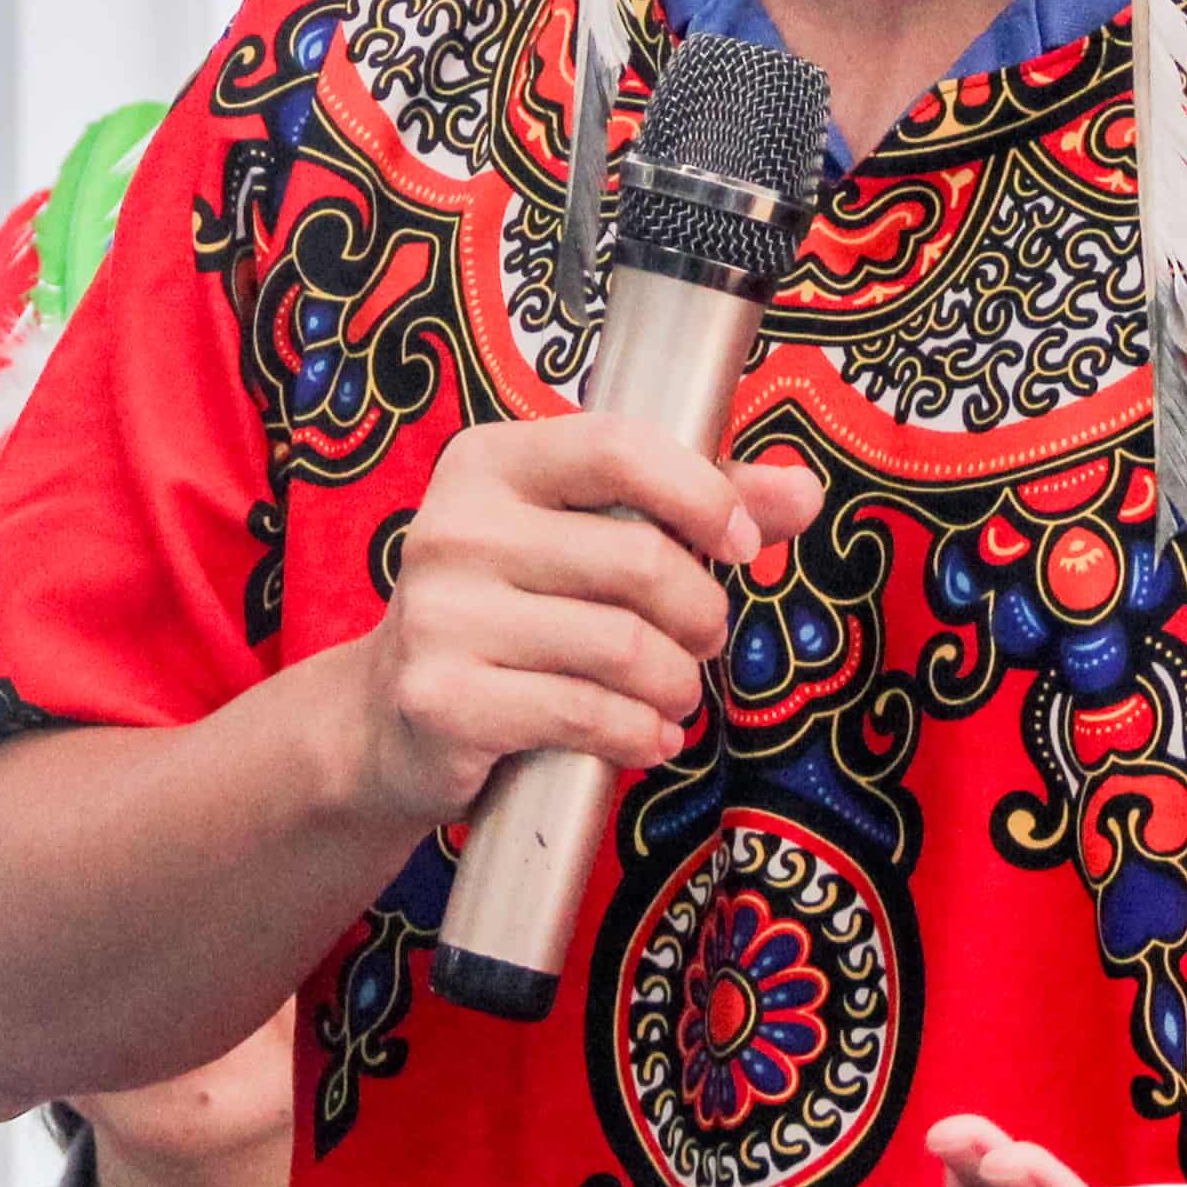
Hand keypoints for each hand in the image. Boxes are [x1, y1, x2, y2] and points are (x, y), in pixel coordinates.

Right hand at [337, 412, 827, 828]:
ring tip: (673, 695)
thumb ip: (693, 506)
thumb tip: (800, 492)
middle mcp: (455, 527)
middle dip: (702, 613)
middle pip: (640, 560)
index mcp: (491, 463)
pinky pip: (586, 714)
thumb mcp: (585, 538)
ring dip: (676, 684)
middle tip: (702, 640)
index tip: (741, 545)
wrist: (385, 719)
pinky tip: (643, 738)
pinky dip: (638, 734)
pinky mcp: (442, 698)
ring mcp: (440, 614)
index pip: (621, 449)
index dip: (704, 496)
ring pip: (623, 647)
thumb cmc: (508, 613)